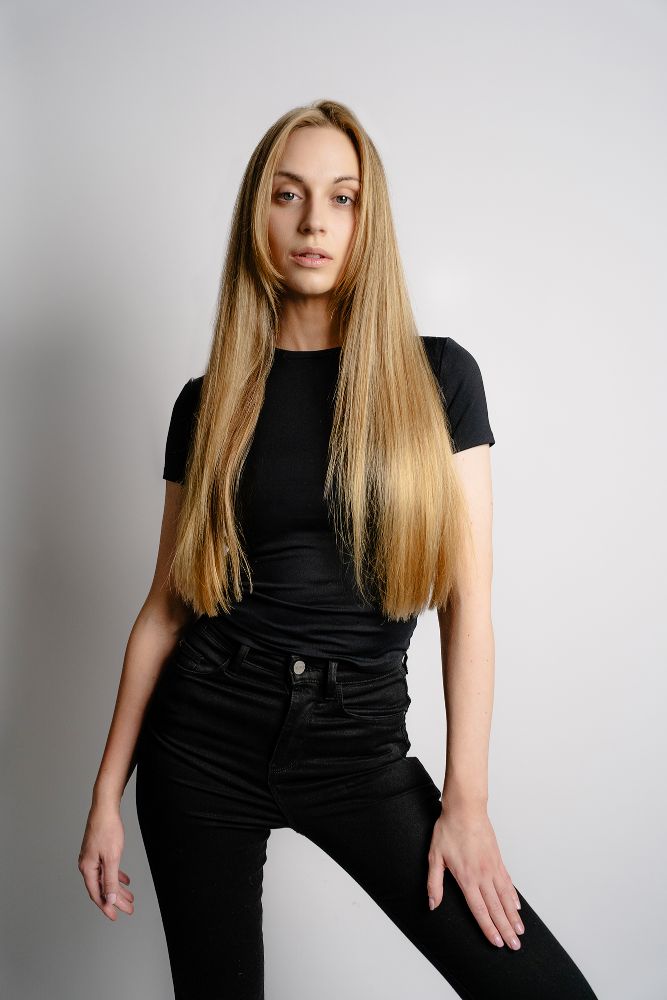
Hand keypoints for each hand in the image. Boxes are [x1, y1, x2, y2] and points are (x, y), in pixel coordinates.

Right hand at [78, 801, 134, 920]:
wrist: (105, 807)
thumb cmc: (107, 829)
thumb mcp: (112, 858)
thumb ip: (110, 881)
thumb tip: (110, 900)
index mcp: (87, 868)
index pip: (97, 894)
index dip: (107, 906)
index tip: (116, 916)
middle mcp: (87, 865)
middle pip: (102, 888)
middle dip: (116, 900)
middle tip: (128, 909)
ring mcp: (92, 858)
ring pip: (106, 879)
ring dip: (118, 889)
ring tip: (130, 897)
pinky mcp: (97, 851)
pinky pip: (107, 869)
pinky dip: (116, 876)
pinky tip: (125, 880)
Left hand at [426, 802, 523, 949]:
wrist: (465, 808)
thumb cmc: (448, 829)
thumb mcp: (434, 856)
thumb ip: (434, 883)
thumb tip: (432, 904)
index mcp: (467, 878)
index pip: (480, 909)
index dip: (489, 928)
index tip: (497, 942)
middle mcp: (483, 875)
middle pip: (496, 908)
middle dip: (506, 929)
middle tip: (515, 946)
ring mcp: (493, 867)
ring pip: (505, 897)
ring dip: (513, 916)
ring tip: (520, 932)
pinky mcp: (498, 859)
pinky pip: (507, 882)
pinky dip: (513, 896)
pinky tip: (516, 906)